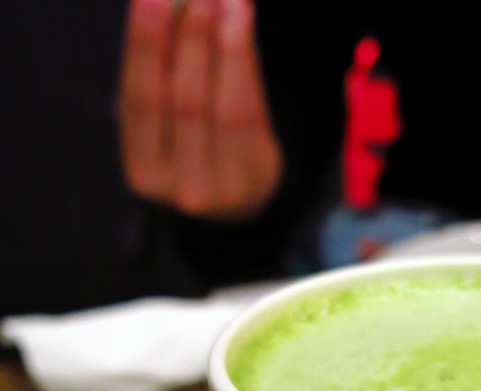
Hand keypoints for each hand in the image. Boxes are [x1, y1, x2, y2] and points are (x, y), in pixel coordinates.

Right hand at [119, 0, 283, 219]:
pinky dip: (246, 60)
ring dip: (223, 44)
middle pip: (183, 102)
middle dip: (189, 40)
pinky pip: (251, 109)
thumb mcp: (166, 121)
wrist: (239, 198)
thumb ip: (164, 71)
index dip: (144, 48)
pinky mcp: (256, 174)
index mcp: (142, 171)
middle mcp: (180, 186)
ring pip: (222, 105)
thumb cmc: (193, 145)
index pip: (140, 103)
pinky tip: (242, 20)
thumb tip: (176, 4)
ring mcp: (223, 186)